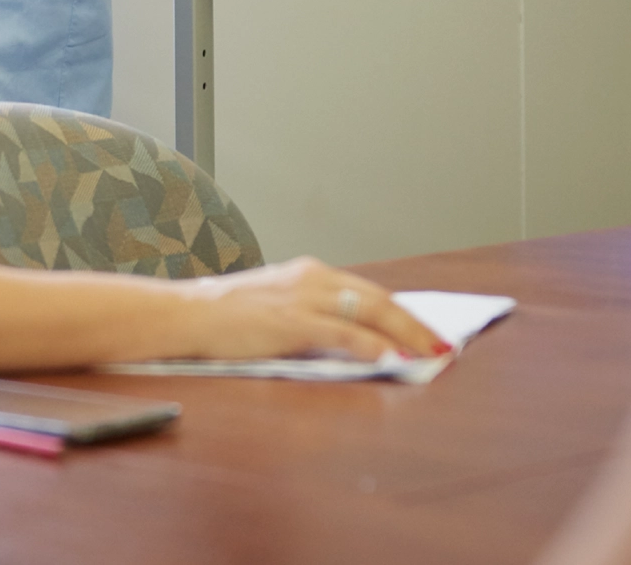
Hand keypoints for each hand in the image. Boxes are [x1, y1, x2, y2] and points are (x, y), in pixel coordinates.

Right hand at [179, 257, 445, 360]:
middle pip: (378, 298)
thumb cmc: (226, 316)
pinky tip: (385, 356)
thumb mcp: (276, 306)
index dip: (402, 312)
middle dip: (414, 322)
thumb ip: (312, 315)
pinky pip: (338, 331)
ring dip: (403, 333)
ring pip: (367, 311)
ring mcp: (302, 298)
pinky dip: (366, 343)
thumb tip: (351, 339)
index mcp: (310, 273)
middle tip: (442, 344)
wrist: (187, 313)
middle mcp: (312, 278)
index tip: (425, 330)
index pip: (369, 291)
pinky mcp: (289, 322)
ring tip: (427, 352)